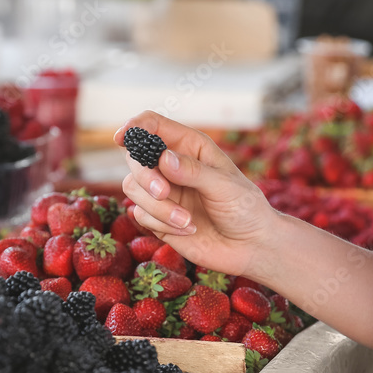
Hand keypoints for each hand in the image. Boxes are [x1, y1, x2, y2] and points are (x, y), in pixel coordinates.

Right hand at [117, 111, 275, 278]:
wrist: (250, 246)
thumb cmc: (244, 208)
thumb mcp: (225, 186)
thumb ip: (193, 171)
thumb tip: (162, 159)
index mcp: (189, 146)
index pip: (153, 125)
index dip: (135, 127)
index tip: (122, 137)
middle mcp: (171, 165)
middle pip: (135, 157)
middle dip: (146, 176)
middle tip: (164, 193)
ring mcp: (162, 192)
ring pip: (133, 187)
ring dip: (157, 207)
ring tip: (186, 220)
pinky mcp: (157, 218)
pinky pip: (140, 214)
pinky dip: (161, 223)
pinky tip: (188, 230)